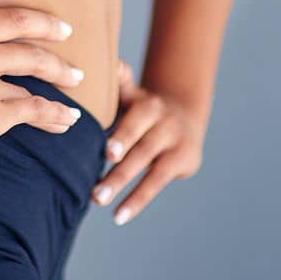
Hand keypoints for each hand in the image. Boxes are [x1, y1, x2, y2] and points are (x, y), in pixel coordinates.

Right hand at [0, 0, 86, 178]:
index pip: (12, 19)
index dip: (42, 22)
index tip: (62, 27)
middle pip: (33, 50)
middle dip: (59, 58)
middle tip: (76, 67)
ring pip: (37, 82)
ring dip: (61, 88)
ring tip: (76, 96)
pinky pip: (35, 112)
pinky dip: (56, 117)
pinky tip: (68, 123)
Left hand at [91, 58, 205, 224]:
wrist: (184, 114)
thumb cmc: (142, 107)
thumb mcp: (133, 93)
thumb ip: (120, 81)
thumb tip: (110, 63)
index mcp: (148, 103)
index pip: (135, 122)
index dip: (123, 137)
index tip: (108, 153)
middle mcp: (165, 123)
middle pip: (141, 150)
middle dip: (119, 171)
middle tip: (96, 191)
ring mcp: (175, 143)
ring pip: (148, 168)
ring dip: (124, 188)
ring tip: (99, 202)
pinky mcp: (183, 161)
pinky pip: (156, 183)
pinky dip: (137, 201)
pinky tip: (119, 216)